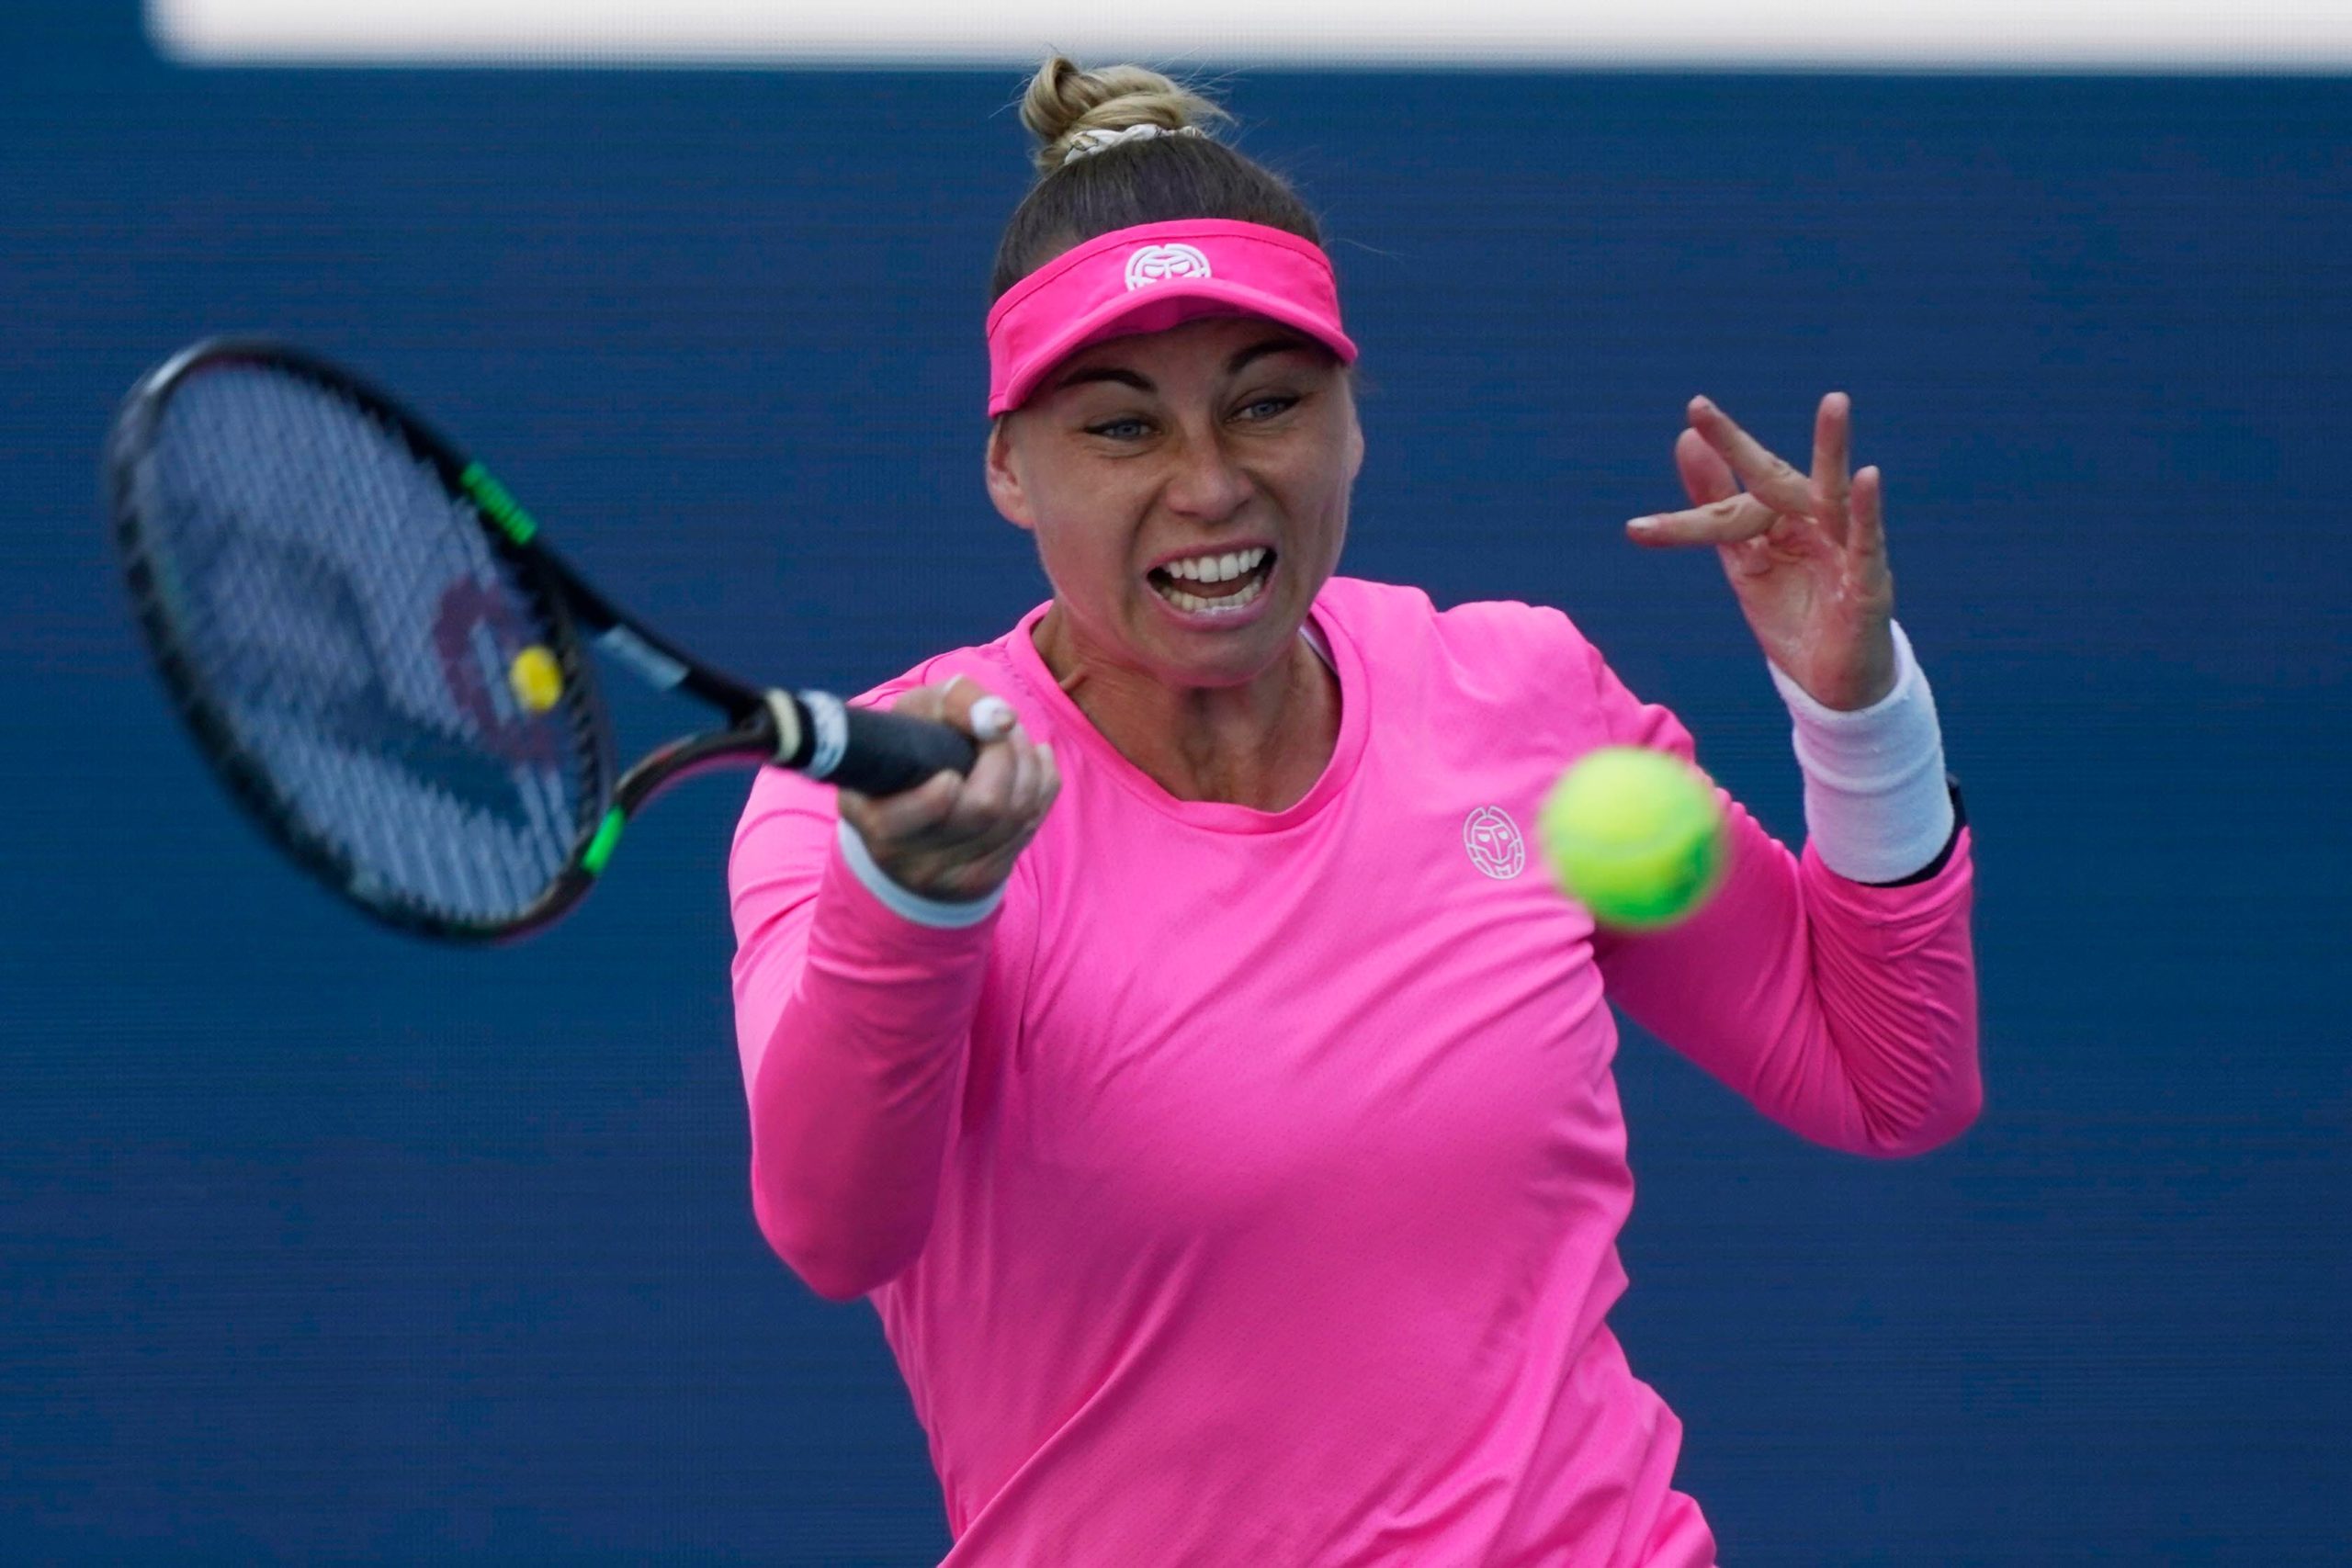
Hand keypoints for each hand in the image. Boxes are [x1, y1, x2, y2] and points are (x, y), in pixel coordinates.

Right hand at [836, 676, 1060, 902]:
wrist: (908, 825)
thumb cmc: (908, 755)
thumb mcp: (912, 717)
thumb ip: (953, 703)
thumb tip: (1003, 720)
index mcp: (876, 823)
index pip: (901, 823)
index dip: (933, 800)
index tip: (948, 776)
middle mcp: (911, 861)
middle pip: (985, 807)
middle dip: (1004, 755)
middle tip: (999, 728)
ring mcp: (953, 878)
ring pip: (1018, 815)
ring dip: (1026, 763)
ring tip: (1011, 737)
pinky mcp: (987, 879)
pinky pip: (1034, 823)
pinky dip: (1042, 782)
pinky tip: (1032, 760)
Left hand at [1627, 392, 1897, 711]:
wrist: (1832, 684)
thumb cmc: (1794, 615)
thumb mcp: (1744, 560)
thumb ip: (1715, 507)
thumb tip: (1686, 440)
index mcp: (1780, 521)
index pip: (1727, 507)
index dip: (1688, 510)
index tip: (1657, 477)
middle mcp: (1814, 525)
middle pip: (1771, 481)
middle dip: (1736, 448)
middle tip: (1697, 406)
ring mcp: (1844, 551)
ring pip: (1834, 496)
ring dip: (1834, 450)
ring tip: (1835, 403)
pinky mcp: (1869, 584)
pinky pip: (1868, 544)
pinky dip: (1868, 513)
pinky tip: (1868, 476)